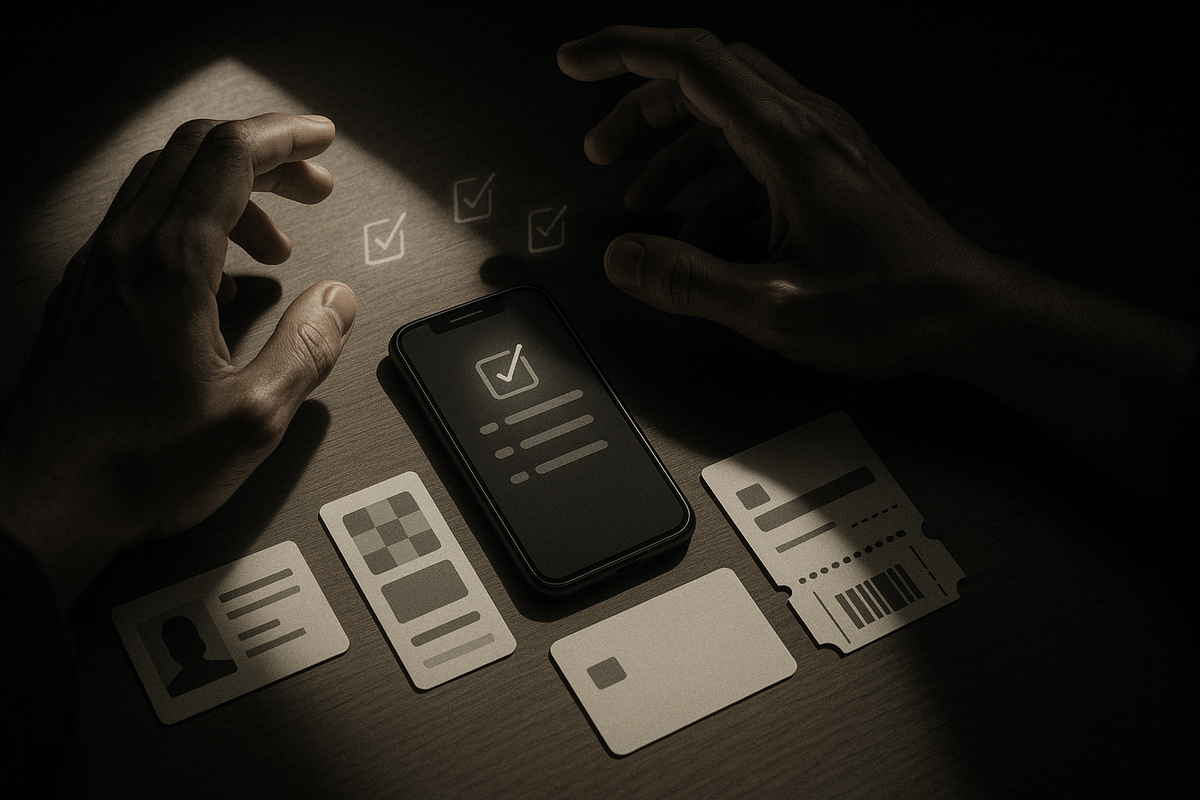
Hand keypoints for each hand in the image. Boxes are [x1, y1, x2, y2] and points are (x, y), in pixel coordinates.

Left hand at [0, 113, 356, 603]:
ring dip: (227, 191)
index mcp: (170, 267)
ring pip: (164, 182)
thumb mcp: (252, 418)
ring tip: (273, 243)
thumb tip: (337, 301)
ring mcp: (98, 268)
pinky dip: (191, 222)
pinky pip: (141, 224)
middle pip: (195, 153)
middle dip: (264, 154)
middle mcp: (126, 252)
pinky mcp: (85, 294)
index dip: (285, 138)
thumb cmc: (136, 466)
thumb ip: (306, 349)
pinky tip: (219, 279)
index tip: (321, 141)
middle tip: (310, 184)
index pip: (231, 158)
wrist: (47, 502)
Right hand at [559, 27, 1195, 495]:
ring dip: (674, 150)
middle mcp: (806, 129)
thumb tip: (624, 257)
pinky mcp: (827, 174)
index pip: (692, 63)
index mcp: (789, 142)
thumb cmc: (893, 305)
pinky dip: (713, 182)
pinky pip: (754, 156)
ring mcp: (820, 148)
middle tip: (600, 147)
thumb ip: (689, 281)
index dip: (623, 53)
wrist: (967, 314)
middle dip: (641, 107)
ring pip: (727, 118)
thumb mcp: (776, 307)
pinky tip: (700, 234)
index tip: (576, 61)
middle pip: (705, 81)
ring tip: (640, 198)